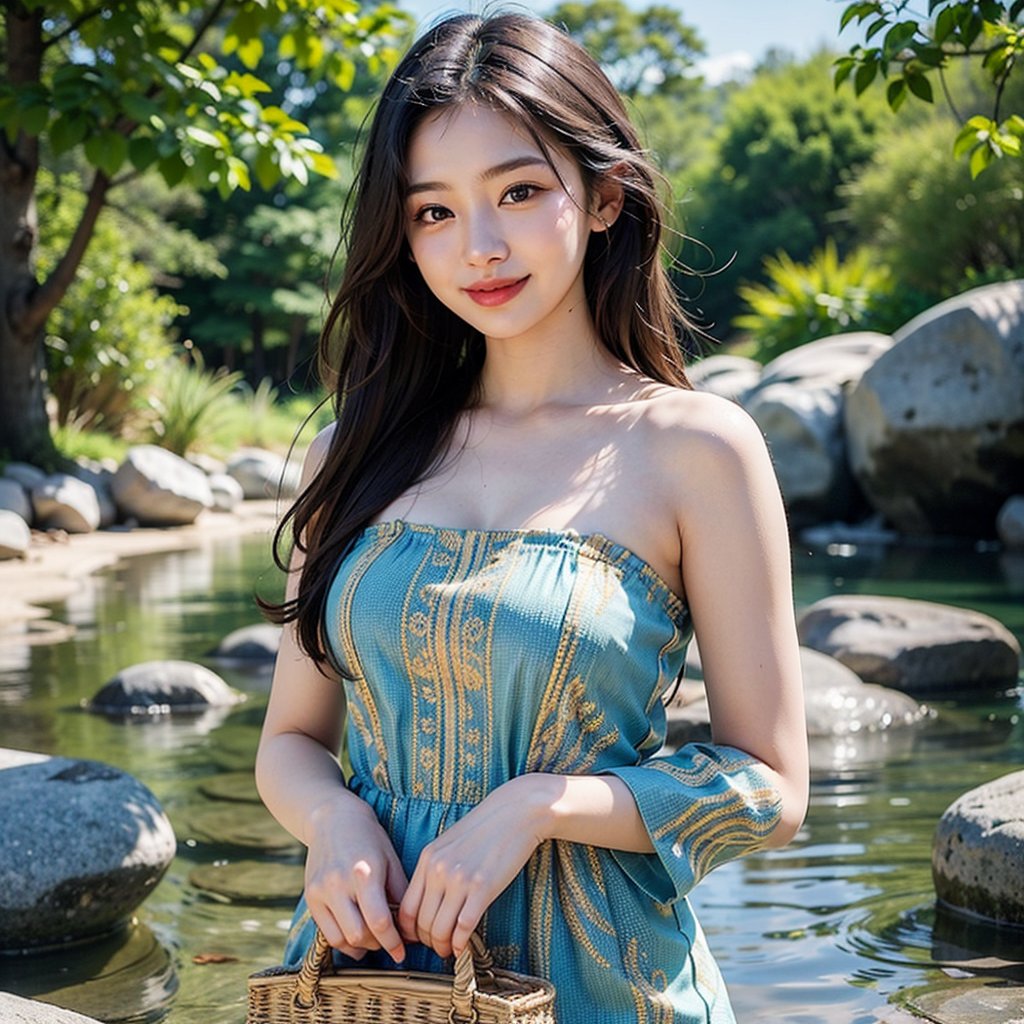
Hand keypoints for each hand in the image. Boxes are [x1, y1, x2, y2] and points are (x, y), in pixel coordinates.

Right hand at [303, 794, 409, 962]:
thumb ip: (401, 894)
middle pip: (359, 935)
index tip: (402, 953)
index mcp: (365, 872)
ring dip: (360, 946)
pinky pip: (326, 932)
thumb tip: (412, 929)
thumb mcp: (391, 859)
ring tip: (374, 939)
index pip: (379, 921)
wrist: (331, 818)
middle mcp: (339, 883)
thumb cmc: (368, 837)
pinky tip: (356, 937)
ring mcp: (321, 891)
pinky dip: (342, 941)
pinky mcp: (310, 896)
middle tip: (390, 942)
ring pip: (340, 939)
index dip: (393, 943)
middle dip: (378, 945)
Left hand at [397, 775, 553, 957]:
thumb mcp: (450, 842)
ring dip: (443, 947)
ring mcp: (460, 879)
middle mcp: (439, 870)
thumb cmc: (487, 826)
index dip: (409, 931)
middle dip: (428, 942)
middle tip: (436, 947)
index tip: (418, 938)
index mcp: (428, 858)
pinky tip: (464, 947)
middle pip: (421, 923)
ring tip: (450, 949)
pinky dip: (461, 944)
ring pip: (440, 929)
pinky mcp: (483, 888)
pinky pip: (463, 928)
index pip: (406, 908)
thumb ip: (436, 868)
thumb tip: (428, 901)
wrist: (517, 812)